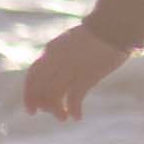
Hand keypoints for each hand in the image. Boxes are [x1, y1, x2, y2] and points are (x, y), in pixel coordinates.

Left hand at [19, 22, 134, 119]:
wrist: (114, 25)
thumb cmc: (97, 33)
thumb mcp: (70, 42)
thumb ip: (59, 56)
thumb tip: (54, 75)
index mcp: (51, 50)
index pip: (32, 75)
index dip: (29, 94)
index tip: (32, 108)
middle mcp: (57, 60)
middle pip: (41, 88)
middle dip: (41, 104)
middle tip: (45, 113)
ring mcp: (71, 67)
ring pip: (54, 95)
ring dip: (57, 110)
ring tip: (63, 117)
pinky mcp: (87, 75)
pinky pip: (74, 98)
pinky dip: (74, 110)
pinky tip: (78, 117)